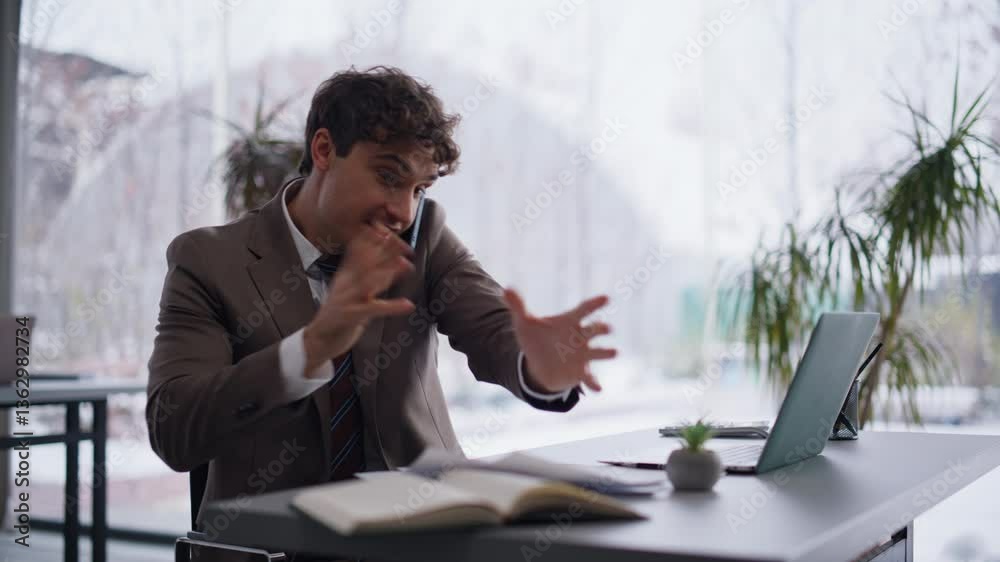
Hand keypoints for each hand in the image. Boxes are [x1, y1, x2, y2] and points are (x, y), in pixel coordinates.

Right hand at [303, 224, 415, 375]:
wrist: (319, 339)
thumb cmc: (340, 315)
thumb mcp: (352, 291)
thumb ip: (369, 277)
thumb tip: (391, 261)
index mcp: (345, 276)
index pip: (359, 252)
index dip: (375, 241)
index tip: (392, 232)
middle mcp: (345, 284)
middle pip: (365, 262)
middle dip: (385, 252)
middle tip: (406, 245)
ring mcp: (346, 299)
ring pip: (368, 281)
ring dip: (388, 272)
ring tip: (407, 266)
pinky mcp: (351, 316)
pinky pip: (374, 309)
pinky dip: (392, 306)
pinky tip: (407, 305)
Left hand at [503, 288, 616, 393]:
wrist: (540, 363)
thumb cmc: (536, 339)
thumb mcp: (524, 323)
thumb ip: (517, 306)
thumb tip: (506, 289)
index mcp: (570, 322)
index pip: (583, 310)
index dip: (594, 304)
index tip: (606, 298)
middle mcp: (580, 337)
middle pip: (594, 330)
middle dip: (600, 328)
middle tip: (606, 328)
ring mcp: (583, 355)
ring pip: (598, 352)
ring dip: (605, 352)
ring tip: (614, 352)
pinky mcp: (581, 372)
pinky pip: (589, 378)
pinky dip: (593, 383)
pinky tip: (598, 388)